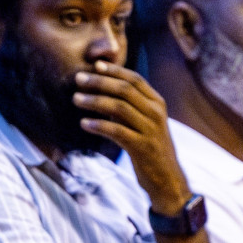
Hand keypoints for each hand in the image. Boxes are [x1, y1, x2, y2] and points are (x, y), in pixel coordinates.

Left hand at [73, 62, 189, 213]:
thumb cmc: (148, 146)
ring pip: (120, 108)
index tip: (94, 65)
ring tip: (75, 99)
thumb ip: (126, 104)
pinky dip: (99, 126)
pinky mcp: (143, 147)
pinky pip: (118, 132)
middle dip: (99, 82)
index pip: (135, 79)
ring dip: (95, 101)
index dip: (114, 70)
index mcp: (157, 103)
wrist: (167, 178)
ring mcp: (151, 130)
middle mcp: (156, 113)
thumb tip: (99, 85)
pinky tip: (84, 123)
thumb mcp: (141, 121)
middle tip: (78, 78)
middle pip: (125, 90)